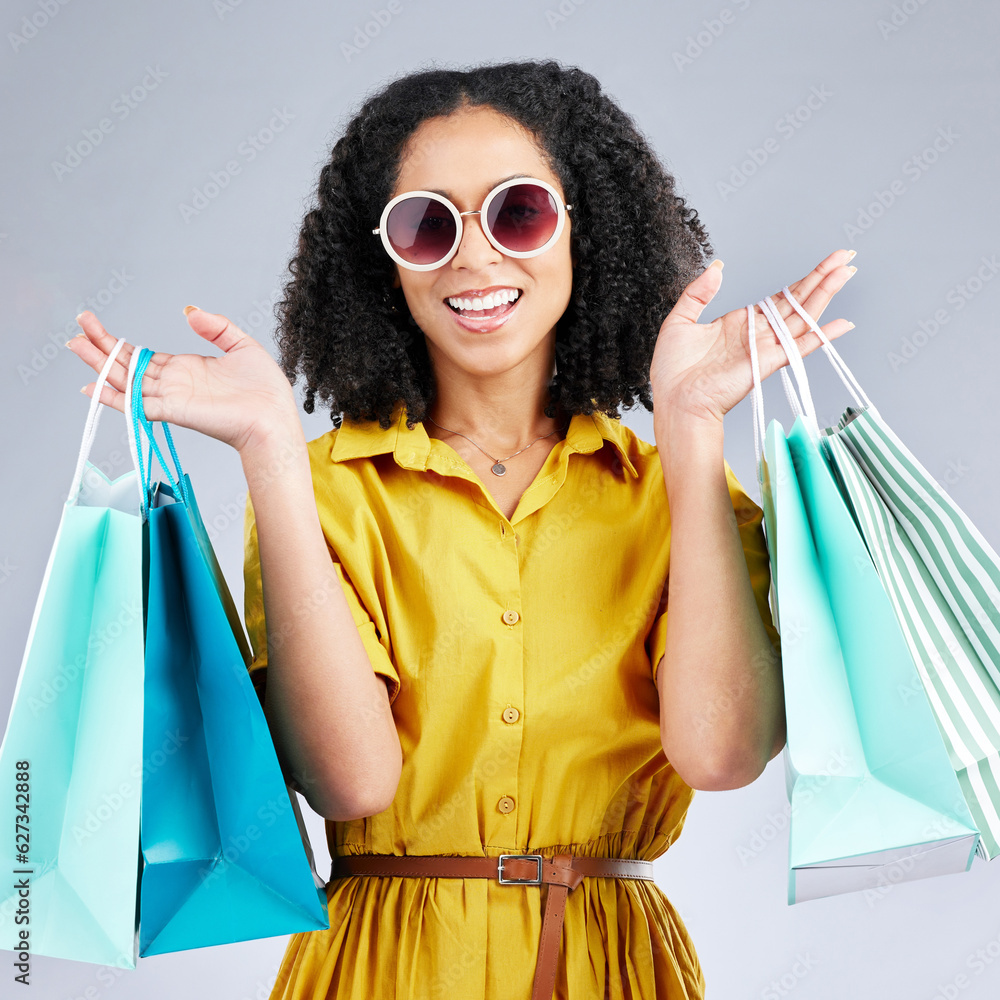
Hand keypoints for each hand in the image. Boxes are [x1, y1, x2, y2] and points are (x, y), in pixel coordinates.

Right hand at [67, 307, 298, 453]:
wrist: (274, 418)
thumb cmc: (265, 391)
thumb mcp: (243, 346)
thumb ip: (217, 327)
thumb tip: (190, 312)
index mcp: (187, 368)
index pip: (144, 356)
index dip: (120, 343)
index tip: (96, 326)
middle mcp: (174, 384)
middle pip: (128, 365)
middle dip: (102, 347)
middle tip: (77, 328)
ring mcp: (171, 398)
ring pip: (126, 380)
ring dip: (99, 364)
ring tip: (75, 345)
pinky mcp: (173, 411)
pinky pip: (136, 405)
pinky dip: (113, 397)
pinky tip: (91, 388)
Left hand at [649, 248, 857, 423]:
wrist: (674, 401)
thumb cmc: (672, 372)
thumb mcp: (680, 321)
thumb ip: (699, 292)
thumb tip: (717, 266)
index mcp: (739, 323)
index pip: (779, 298)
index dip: (802, 280)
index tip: (824, 263)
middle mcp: (757, 334)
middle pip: (797, 301)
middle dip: (822, 278)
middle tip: (846, 257)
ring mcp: (764, 348)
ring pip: (802, 316)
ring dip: (826, 294)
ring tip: (846, 271)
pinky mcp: (766, 362)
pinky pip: (799, 346)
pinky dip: (821, 336)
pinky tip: (842, 324)